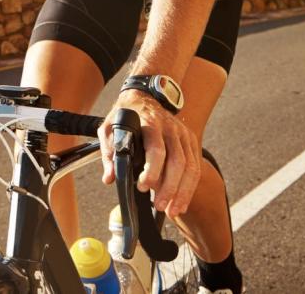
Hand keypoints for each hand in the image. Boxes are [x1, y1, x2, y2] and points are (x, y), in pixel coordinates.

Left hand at [98, 91, 201, 218]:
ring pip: (190, 166)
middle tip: (160, 206)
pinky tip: (182, 202)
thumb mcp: (109, 127)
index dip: (152, 170)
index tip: (143, 187)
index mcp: (149, 123)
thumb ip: (109, 152)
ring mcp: (182, 133)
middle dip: (170, 188)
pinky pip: (195, 166)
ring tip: (172, 210)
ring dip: (182, 192)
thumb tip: (110, 178)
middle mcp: (169, 128)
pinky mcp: (190, 140)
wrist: (144, 95)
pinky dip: (190, 187)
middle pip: (177, 161)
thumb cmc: (125, 114)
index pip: (156, 149)